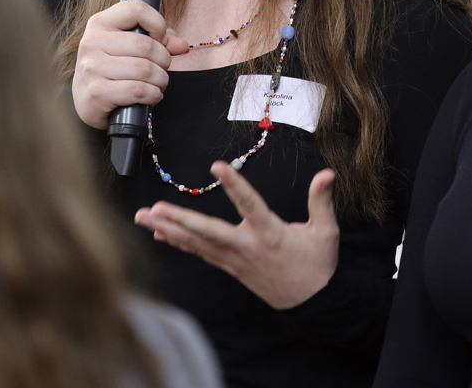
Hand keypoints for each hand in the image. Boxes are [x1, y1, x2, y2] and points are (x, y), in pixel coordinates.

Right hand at [72, 0, 189, 128]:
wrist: (86, 101)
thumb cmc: (111, 69)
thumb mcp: (129, 47)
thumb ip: (158, 40)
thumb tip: (181, 45)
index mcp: (100, 23)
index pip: (137, 9)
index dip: (157, 24)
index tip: (160, 40)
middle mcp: (92, 42)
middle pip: (146, 45)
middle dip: (164, 60)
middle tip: (162, 69)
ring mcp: (92, 67)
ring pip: (145, 69)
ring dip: (161, 80)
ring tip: (158, 84)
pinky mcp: (96, 93)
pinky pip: (138, 90)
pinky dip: (153, 95)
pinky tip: (151, 96)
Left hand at [134, 162, 338, 308]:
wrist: (312, 304)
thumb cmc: (318, 264)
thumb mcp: (325, 232)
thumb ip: (321, 200)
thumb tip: (328, 173)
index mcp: (270, 233)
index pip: (249, 204)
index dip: (234, 185)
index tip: (217, 166)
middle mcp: (247, 246)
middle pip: (208, 232)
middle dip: (180, 220)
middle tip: (155, 209)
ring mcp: (235, 259)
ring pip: (197, 243)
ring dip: (168, 230)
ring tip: (143, 217)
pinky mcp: (230, 267)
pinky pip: (199, 253)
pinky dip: (179, 243)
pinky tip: (159, 233)